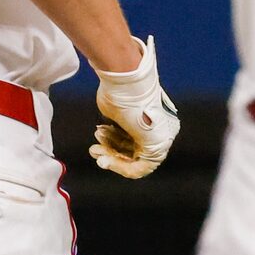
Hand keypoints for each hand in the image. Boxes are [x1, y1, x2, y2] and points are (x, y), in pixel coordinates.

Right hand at [91, 34, 179, 178]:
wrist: (128, 86)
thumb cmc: (120, 93)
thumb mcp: (115, 111)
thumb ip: (115, 125)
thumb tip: (105, 135)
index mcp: (153, 117)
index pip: (132, 136)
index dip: (112, 139)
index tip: (98, 135)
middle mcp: (160, 130)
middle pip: (132, 149)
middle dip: (109, 150)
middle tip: (94, 149)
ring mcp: (160, 141)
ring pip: (133, 160)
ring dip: (111, 158)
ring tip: (95, 151)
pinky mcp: (156, 152)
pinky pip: (138, 168)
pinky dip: (118, 166)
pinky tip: (104, 160)